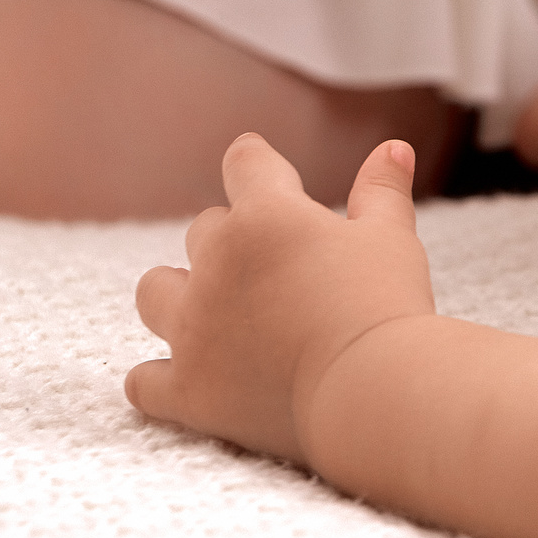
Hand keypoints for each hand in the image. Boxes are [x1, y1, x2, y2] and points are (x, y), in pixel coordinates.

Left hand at [127, 133, 435, 465]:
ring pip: (155, 290)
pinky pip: (143, 380)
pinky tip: (181, 377)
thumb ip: (382, 190)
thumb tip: (394, 146)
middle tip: (272, 264)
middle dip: (232, 239)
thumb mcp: (392, 239)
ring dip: (176, 292)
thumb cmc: (386, 307)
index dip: (255, 162)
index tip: (259, 165)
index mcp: (267, 216)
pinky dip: (158, 378)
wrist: (371, 391)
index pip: (245, 163)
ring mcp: (193, 329)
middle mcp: (216, 264)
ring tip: (207, 308)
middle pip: (204, 230)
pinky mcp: (187, 390)